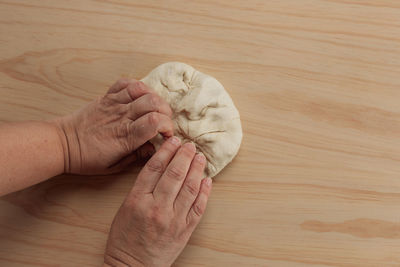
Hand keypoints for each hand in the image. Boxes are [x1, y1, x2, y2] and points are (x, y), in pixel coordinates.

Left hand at [54, 79, 173, 174]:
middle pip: (153, 103)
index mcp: (125, 137)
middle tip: (163, 122)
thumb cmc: (86, 158)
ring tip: (154, 108)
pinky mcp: (106, 97)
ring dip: (154, 98)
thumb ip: (136, 157)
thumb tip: (154, 149)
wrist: (63, 144)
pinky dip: (137, 86)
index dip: (167, 126)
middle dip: (165, 112)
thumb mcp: (114, 167)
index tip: (166, 135)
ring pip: (142, 90)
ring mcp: (113, 104)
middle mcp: (121, 117)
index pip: (155, 122)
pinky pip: (125, 83)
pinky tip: (141, 96)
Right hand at [104, 137, 211, 266]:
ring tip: (200, 158)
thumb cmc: (124, 239)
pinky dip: (205, 192)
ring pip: (189, 188)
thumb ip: (142, 189)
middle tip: (190, 145)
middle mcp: (156, 208)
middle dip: (184, 156)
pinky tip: (207, 180)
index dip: (166, 151)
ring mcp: (173, 220)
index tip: (173, 141)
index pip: (154, 168)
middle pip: (174, 175)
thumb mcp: (125, 209)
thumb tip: (161, 168)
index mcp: (137, 200)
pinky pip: (198, 207)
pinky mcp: (184, 230)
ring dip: (197, 170)